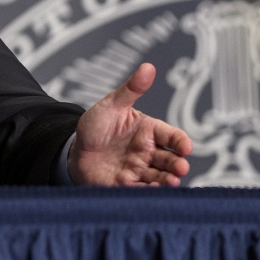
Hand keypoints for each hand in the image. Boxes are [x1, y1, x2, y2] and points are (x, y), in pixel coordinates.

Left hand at [68, 63, 192, 185]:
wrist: (73, 149)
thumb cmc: (95, 126)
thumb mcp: (111, 105)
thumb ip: (130, 89)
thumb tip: (148, 67)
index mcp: (149, 131)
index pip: (172, 136)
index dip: (181, 142)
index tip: (185, 147)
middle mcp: (148, 152)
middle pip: (170, 160)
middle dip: (178, 165)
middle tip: (180, 168)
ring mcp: (138, 170)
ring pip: (159, 178)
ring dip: (167, 181)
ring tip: (170, 182)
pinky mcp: (126, 185)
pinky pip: (141, 191)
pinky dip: (148, 193)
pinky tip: (151, 192)